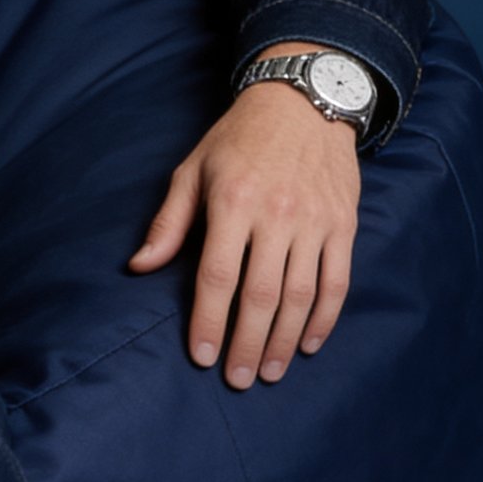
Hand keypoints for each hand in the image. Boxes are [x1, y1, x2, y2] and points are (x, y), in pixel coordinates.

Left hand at [127, 67, 359, 388]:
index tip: (202, 356)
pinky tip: (308, 344)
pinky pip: (337, 281)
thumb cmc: (239, 139)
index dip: (209, 320)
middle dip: (247, 343)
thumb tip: (138, 267)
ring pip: (301, 295)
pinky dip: (324, 318)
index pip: (217, 275)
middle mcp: (276, 215)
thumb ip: (168, 223)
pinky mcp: (344, 225)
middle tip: (238, 380)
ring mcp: (314, 221)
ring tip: (270, 371)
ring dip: (284, 340)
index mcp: (233, 201)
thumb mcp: (193, 170)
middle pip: (260, 294)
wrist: (305, 100)